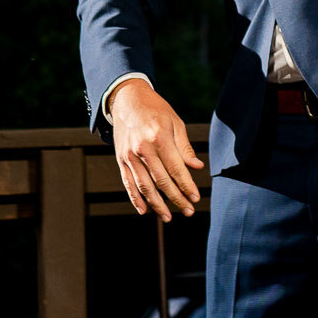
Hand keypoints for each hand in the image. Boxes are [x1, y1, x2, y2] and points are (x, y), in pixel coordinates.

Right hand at [109, 78, 204, 220]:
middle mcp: (143, 148)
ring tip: (168, 217)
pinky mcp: (121, 159)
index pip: (176, 168)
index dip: (187, 185)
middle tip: (188, 211)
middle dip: (176, 198)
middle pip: (161, 181)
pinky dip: (135, 198)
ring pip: (144, 186)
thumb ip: (184, 147)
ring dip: (157, 204)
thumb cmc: (156, 110)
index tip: (196, 198)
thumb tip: (197, 168)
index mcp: (159, 138)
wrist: (127, 99)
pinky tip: (144, 210)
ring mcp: (130, 155)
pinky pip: (128, 183)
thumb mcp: (175, 123)